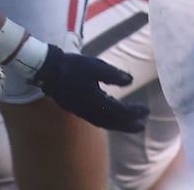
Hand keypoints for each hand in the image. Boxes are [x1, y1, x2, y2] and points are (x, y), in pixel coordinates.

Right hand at [30, 45, 148, 132]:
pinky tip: (109, 116)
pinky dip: (106, 121)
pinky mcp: (75, 108)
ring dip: (118, 125)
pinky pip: (95, 120)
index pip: (120, 111)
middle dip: (128, 125)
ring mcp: (81, 111)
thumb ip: (114, 75)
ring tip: (129, 124)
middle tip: (141, 126)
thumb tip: (130, 81)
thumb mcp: (96, 66)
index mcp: (96, 101)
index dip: (134, 112)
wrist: (48, 70)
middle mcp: (89, 111)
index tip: (146, 110)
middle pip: (112, 123)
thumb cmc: (73, 67)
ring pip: (103, 123)